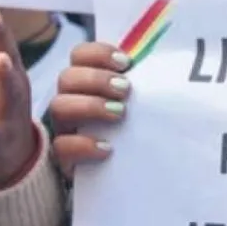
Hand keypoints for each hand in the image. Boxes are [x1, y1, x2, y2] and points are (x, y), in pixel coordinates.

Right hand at [50, 41, 130, 178]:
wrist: (124, 172)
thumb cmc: (133, 127)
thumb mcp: (136, 102)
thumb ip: (141, 83)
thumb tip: (168, 64)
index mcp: (86, 80)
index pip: (79, 54)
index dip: (99, 53)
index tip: (126, 63)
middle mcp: (70, 100)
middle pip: (67, 77)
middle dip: (97, 79)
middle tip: (125, 89)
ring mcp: (64, 128)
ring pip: (58, 106)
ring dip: (90, 105)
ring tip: (119, 113)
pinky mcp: (63, 157)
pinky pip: (61, 146)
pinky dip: (84, 144)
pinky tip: (107, 147)